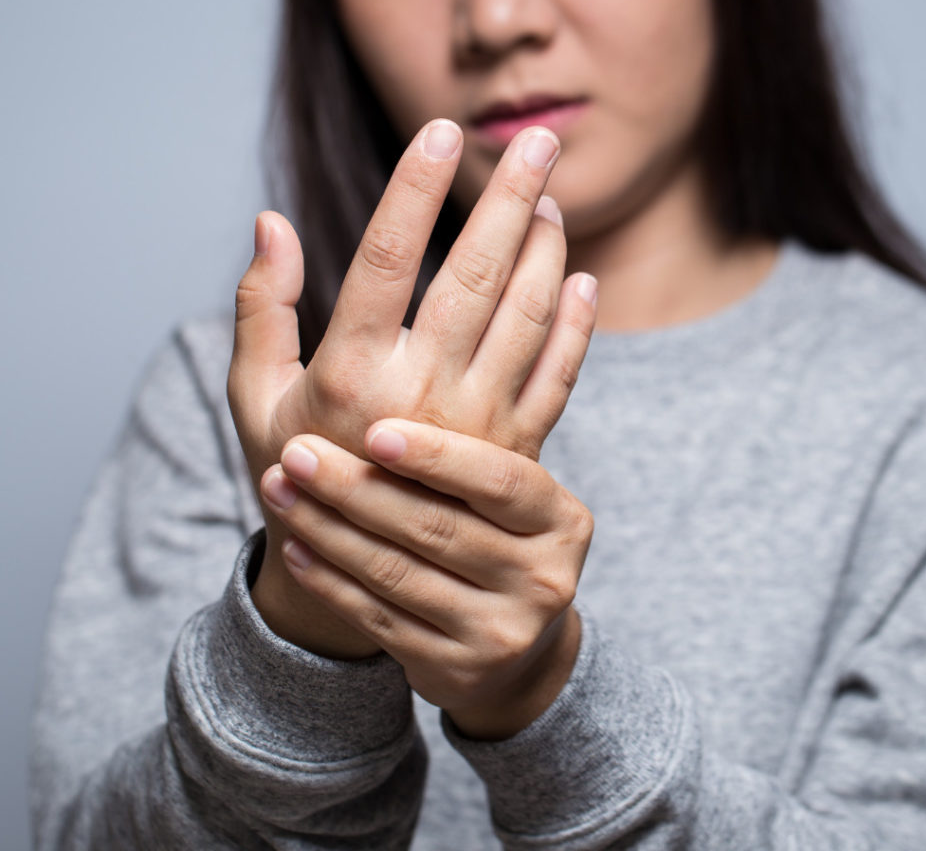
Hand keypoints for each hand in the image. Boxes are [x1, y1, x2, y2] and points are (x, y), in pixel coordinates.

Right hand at [228, 120, 597, 656]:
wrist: (356, 576)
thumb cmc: (294, 471)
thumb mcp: (253, 396)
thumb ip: (260, 308)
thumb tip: (268, 220)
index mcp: (351, 373)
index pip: (388, 257)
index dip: (414, 188)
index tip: (441, 131)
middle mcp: (422, 395)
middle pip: (477, 275)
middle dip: (511, 198)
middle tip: (538, 139)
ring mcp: (477, 427)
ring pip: (527, 318)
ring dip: (546, 251)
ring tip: (552, 200)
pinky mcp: (514, 453)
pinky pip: (558, 378)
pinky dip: (575, 327)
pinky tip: (581, 280)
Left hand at [260, 419, 593, 738]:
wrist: (521, 644)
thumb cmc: (501, 535)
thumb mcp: (514, 492)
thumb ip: (482, 436)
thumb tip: (426, 340)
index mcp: (561, 520)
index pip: (499, 479)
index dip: (438, 456)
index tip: (375, 431)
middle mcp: (542, 578)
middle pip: (437, 527)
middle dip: (356, 487)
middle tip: (297, 451)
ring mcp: (501, 632)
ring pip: (397, 573)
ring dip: (328, 528)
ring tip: (279, 486)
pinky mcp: (456, 670)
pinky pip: (378, 618)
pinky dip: (329, 579)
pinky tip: (294, 545)